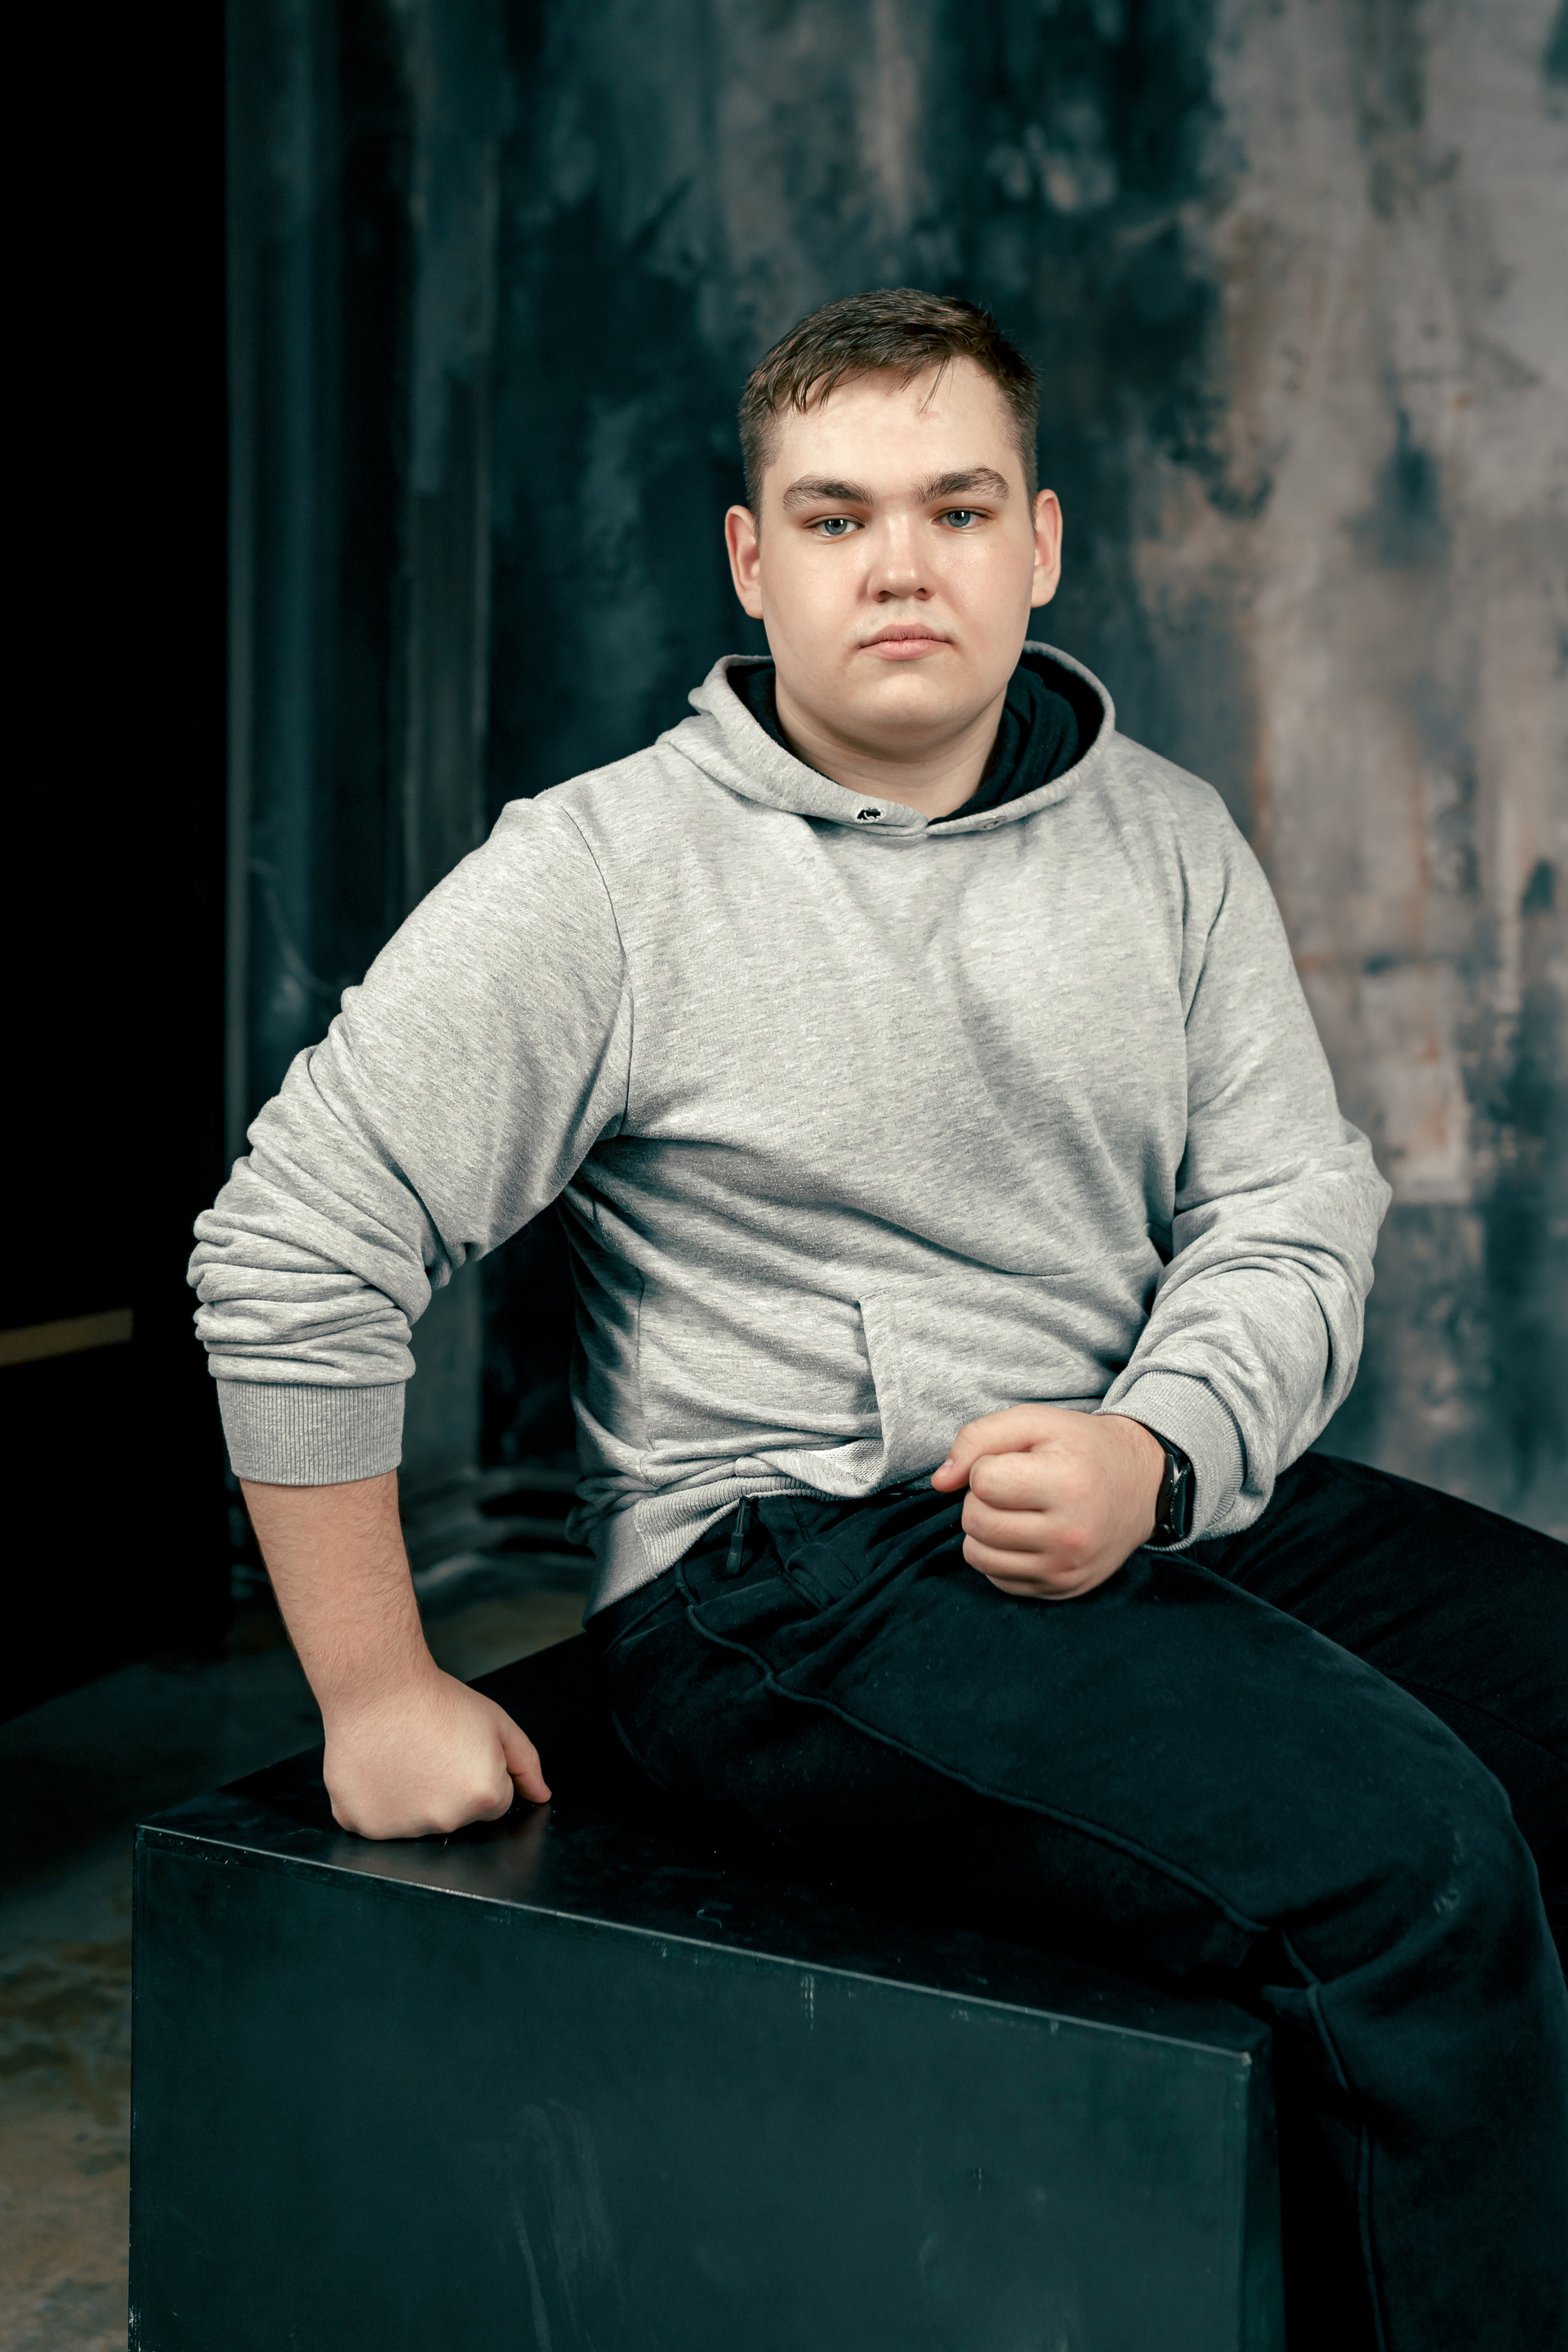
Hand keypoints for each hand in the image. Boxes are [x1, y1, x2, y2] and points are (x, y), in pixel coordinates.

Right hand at [322, 1666, 549, 1838]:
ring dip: (413, 1799)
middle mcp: (446, 1820)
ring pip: (418, 1822)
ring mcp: (404, 1829)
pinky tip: (379, 1770)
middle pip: (458, 1816)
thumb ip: (526, 1764)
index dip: (481, 1772)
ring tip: (403, 1757)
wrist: (377, 1687)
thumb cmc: (433, 1700)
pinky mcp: (365, 1826)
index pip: (496, 1801)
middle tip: (431, 1751)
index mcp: (484, 1796)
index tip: (460, 1750)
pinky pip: (381, 1824)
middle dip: (450, 1790)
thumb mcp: (497, 1722)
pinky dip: (379, 1803)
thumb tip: (542, 1795)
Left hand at [930, 1405, 1164, 1599]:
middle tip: (1014, 1485)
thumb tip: (939, 1482)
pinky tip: (1026, 1534)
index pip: (983, 1482)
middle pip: (976, 1521)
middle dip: (981, 1498)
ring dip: (984, 1528)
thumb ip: (978, 1439)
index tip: (1015, 1462)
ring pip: (977, 1555)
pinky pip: (996, 1578)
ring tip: (1017, 1509)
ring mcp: (1066, 1569)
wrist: (1140, 1485)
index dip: (988, 1465)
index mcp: (1068, 1484)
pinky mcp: (1061, 1590)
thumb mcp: (1035, 1422)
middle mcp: (1070, 1535)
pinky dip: (999, 1554)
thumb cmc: (1081, 1448)